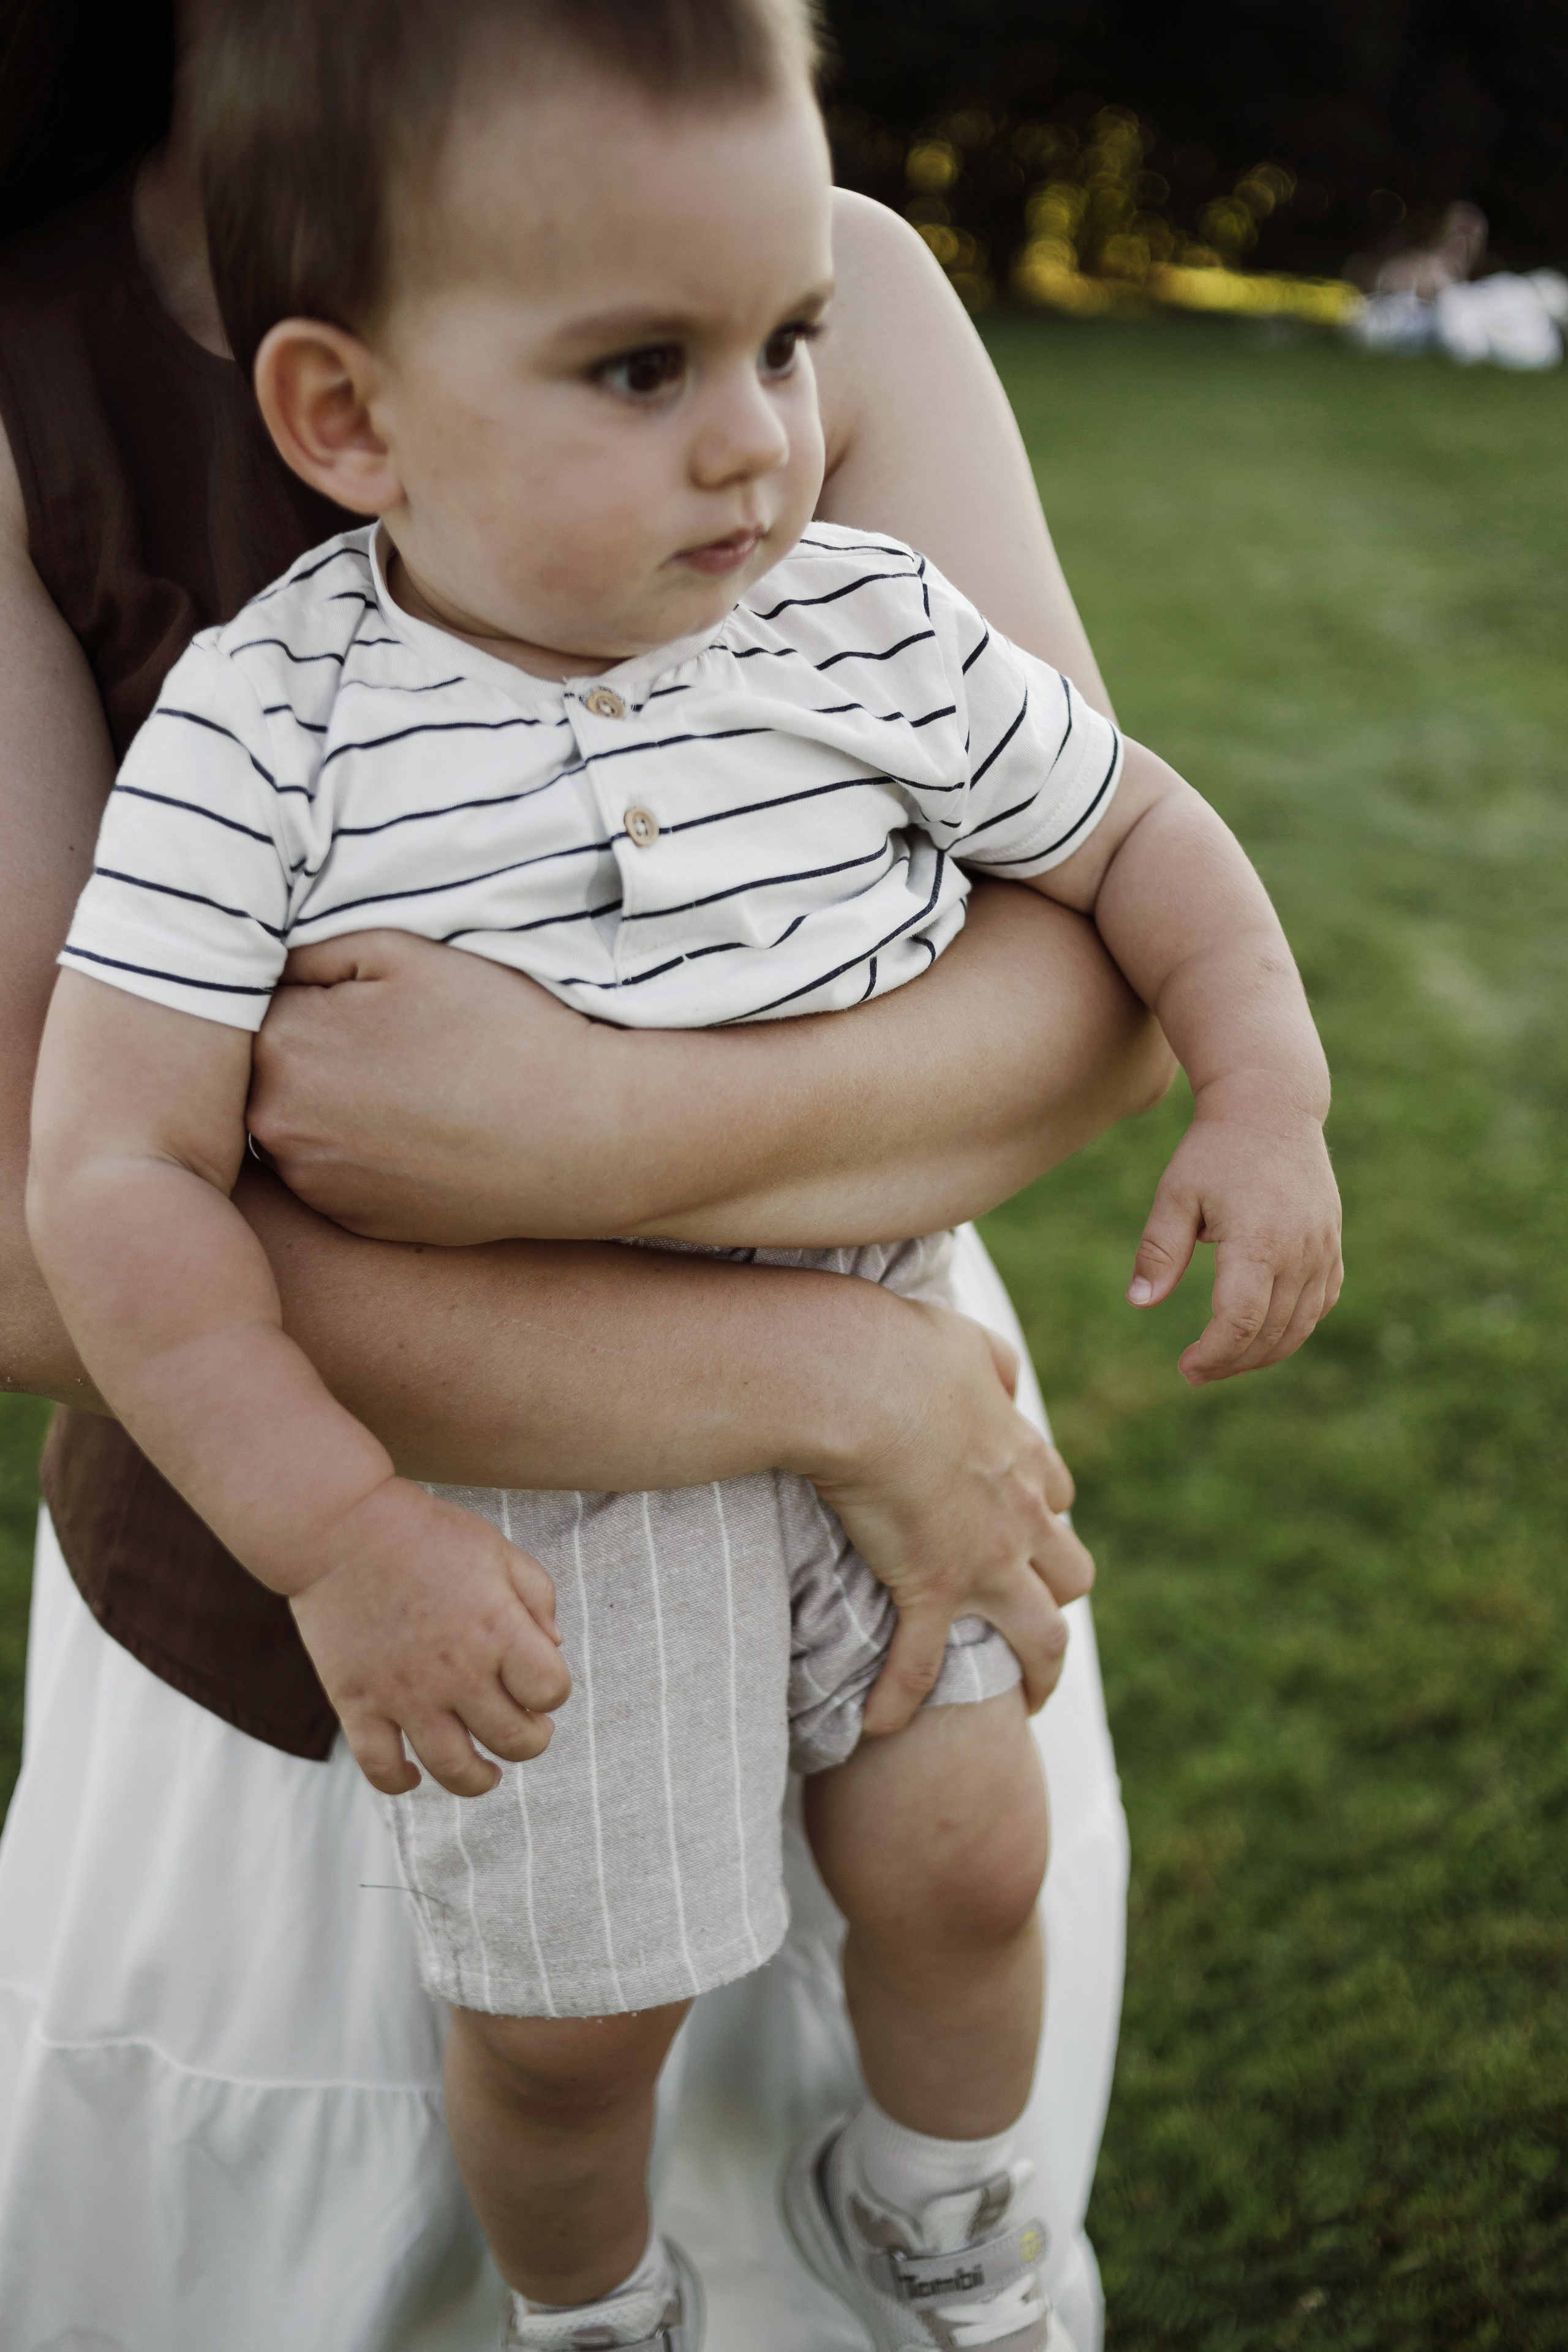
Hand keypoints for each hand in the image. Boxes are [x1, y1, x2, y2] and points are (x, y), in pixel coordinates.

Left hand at [250, 930, 606, 1244]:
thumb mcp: (401, 953)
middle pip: (267, 1068)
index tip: (366, 998)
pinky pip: (333, 1171)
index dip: (312, 991)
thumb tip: (264, 968)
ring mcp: (314, 1185)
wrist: (581, 1137)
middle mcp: (276, 1128)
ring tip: (412, 1088)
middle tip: (393, 1040)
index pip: (256, 1002)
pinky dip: (361, 1151)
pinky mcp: (350, 1223)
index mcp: (281, 1048)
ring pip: (297, 1122)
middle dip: (311, 1047)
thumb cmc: (500, 1033)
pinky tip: (420, 1133)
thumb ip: (309, 952)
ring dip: (330, 1103)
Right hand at [288, 1476, 571, 1797]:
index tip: (539, 1682)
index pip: (550, 1691)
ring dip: (480, 1780)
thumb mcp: (497, 1549)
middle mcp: (456, 1672)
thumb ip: (537, 1596)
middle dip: (531, 1740)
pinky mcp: (358, 1704)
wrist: (341, 1528)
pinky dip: (399, 1783)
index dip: (552, 1691)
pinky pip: (380, 1768)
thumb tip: (553, 1649)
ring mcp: (404, 1695)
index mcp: (498, 1630)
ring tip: (486, 1770)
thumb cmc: (425, 1534)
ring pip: (455, 1770)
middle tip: (525, 1727)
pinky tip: (413, 1774)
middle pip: (514, 1741)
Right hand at [811, 1302, 1094, 1735]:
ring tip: (1020, 1703)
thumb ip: (993, 1361)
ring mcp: (983, 1562)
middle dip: (1059, 1597)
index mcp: (1023, 1456)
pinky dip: (900, 1702)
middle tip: (1035, 1621)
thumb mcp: (968, 1341)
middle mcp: (1020, 1518)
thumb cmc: (904, 1350)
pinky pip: (922, 1667)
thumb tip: (1003, 1377)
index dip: (1042, 1516)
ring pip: (1043, 1636)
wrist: (861, 1382)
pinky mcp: (931, 1592)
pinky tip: (879, 1729)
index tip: (1018, 1530)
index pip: (1055, 1496)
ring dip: (1037, 1673)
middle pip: (1073, 1574)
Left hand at [1128, 1080, 1342, 1383]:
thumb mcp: (1176, 1194)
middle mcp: (1300, 1252)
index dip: (1214, 1354)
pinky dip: (1292, 1329)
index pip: (1241, 1321)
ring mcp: (1323, 1250)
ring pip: (1300, 1326)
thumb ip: (1159, 1251)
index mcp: (1259, 1241)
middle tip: (1195, 1372)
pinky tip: (1261, 1335)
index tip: (1185, 1367)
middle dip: (1232, 1362)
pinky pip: (1320, 1304)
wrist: (1271, 1108)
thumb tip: (1139, 1302)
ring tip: (1223, 1360)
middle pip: (1271, 1333)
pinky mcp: (1332, 1246)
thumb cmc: (1215, 1150)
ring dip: (1262, 1354)